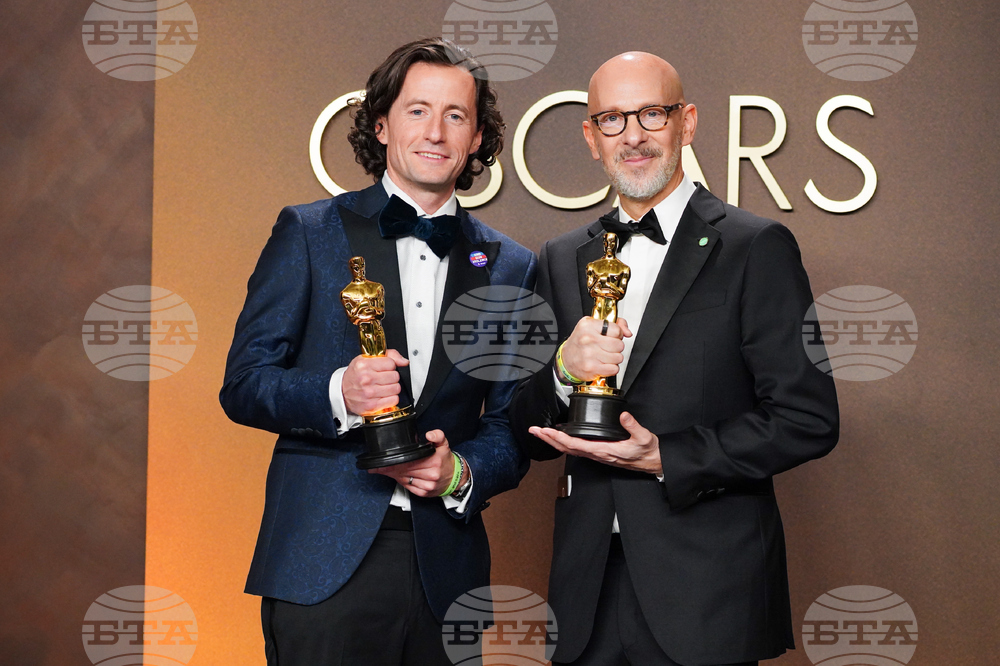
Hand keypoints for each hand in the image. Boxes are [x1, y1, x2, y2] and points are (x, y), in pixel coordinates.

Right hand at [342, 349, 407, 414]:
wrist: (342, 392)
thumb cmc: (355, 375)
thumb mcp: (366, 359)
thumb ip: (389, 355)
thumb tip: (404, 361)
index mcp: (364, 365)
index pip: (391, 363)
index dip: (389, 366)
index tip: (383, 369)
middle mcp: (366, 379)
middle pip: (395, 376)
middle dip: (391, 377)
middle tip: (383, 378)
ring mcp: (369, 393)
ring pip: (396, 388)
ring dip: (392, 388)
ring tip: (383, 387)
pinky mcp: (372, 406)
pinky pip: (394, 400)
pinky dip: (391, 398)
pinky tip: (383, 395)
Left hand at [367, 430, 466, 496]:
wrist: (455, 477)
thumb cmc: (445, 461)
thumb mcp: (444, 444)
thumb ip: (437, 435)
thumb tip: (429, 434)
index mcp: (434, 460)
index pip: (408, 460)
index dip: (393, 460)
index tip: (381, 461)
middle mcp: (430, 474)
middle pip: (403, 470)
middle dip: (389, 468)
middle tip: (378, 466)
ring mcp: (427, 485)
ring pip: (403, 479)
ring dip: (393, 475)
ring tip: (386, 470)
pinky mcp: (424, 493)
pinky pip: (408, 486)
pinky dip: (401, 481)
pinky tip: (398, 476)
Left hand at [528, 412, 660, 474]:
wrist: (652, 462)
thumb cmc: (647, 452)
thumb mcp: (644, 437)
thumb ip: (633, 426)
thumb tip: (623, 416)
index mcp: (604, 451)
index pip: (575, 445)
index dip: (559, 438)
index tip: (547, 431)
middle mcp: (596, 454)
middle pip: (566, 448)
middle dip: (548, 439)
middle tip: (534, 429)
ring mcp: (596, 454)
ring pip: (569, 449)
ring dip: (553, 441)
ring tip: (541, 432)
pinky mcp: (598, 452)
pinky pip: (576, 448)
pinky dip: (564, 442)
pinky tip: (559, 436)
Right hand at [560, 317, 632, 381]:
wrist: (566, 361)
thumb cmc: (580, 343)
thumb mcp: (592, 326)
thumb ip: (614, 325)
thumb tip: (627, 332)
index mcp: (588, 326)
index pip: (616, 330)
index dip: (617, 334)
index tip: (612, 337)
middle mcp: (588, 339)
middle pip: (619, 344)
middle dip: (616, 347)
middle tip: (607, 348)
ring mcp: (590, 355)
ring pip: (618, 357)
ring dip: (614, 358)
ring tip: (604, 356)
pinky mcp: (592, 368)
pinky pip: (614, 369)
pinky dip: (611, 368)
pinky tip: (603, 364)